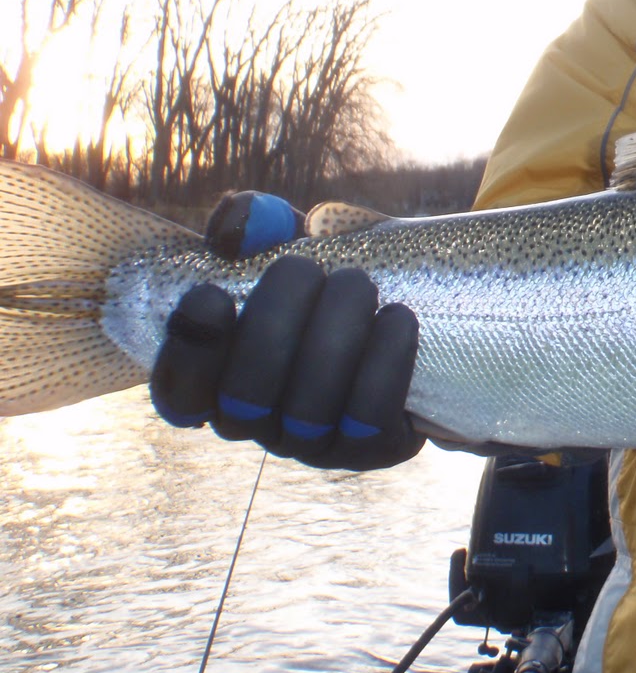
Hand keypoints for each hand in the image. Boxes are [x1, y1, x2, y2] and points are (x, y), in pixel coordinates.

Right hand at [150, 194, 422, 469]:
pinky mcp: (370, 449)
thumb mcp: (288, 242)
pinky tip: (397, 317)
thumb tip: (239, 223)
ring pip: (309, 406)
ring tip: (358, 283)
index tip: (212, 294)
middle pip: (246, 392)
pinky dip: (385, 358)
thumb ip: (256, 223)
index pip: (177, 391)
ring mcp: (309, 443)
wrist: (420, 319)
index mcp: (216, 378)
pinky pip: (371, 415)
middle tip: (305, 266)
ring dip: (336, 329)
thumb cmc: (328, 280)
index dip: (189, 349)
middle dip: (276, 317)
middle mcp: (254, 421)